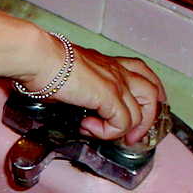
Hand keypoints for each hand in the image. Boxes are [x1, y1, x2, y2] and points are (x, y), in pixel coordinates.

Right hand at [20, 38, 166, 143]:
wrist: (39, 57)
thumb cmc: (45, 64)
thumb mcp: (70, 78)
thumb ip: (80, 93)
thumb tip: (76, 109)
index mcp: (108, 63)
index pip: (142, 73)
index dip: (149, 95)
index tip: (140, 113)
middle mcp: (117, 71)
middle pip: (152, 94)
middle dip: (147, 119)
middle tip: (132, 135)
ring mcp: (116, 83)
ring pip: (141, 113)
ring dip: (126, 130)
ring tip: (105, 134)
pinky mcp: (109, 95)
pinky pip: (122, 123)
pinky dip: (108, 132)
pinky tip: (88, 127)